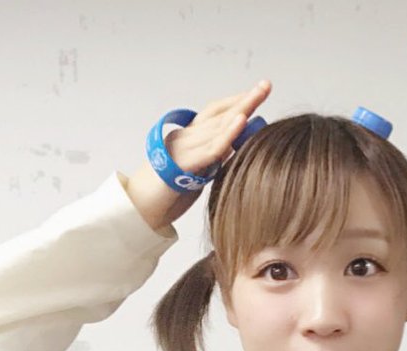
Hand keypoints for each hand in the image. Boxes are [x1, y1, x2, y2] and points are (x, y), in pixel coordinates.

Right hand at [126, 80, 271, 231]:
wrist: (140, 210)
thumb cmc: (167, 195)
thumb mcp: (199, 171)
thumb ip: (215, 157)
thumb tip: (237, 146)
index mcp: (188, 138)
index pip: (215, 113)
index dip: (236, 101)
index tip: (258, 91)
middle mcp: (185, 137)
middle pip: (219, 114)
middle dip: (245, 99)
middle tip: (266, 85)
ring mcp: (183, 148)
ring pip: (216, 126)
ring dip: (240, 109)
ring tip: (259, 95)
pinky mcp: (182, 164)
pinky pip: (210, 148)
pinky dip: (227, 134)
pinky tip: (242, 121)